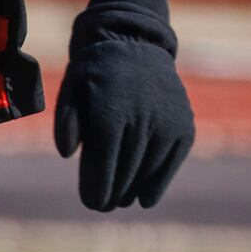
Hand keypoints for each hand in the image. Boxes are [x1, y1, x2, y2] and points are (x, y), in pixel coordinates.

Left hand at [53, 0, 193, 211]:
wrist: (136, 45)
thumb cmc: (96, 73)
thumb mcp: (71, 90)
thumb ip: (66, 123)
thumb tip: (69, 155)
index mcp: (110, 114)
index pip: (103, 166)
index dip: (97, 190)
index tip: (92, 203)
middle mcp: (142, 121)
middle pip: (125, 173)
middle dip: (112, 194)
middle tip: (102, 205)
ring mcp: (167, 125)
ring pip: (148, 172)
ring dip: (133, 190)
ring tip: (121, 200)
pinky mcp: (184, 128)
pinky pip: (171, 163)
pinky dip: (158, 182)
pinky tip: (145, 198)